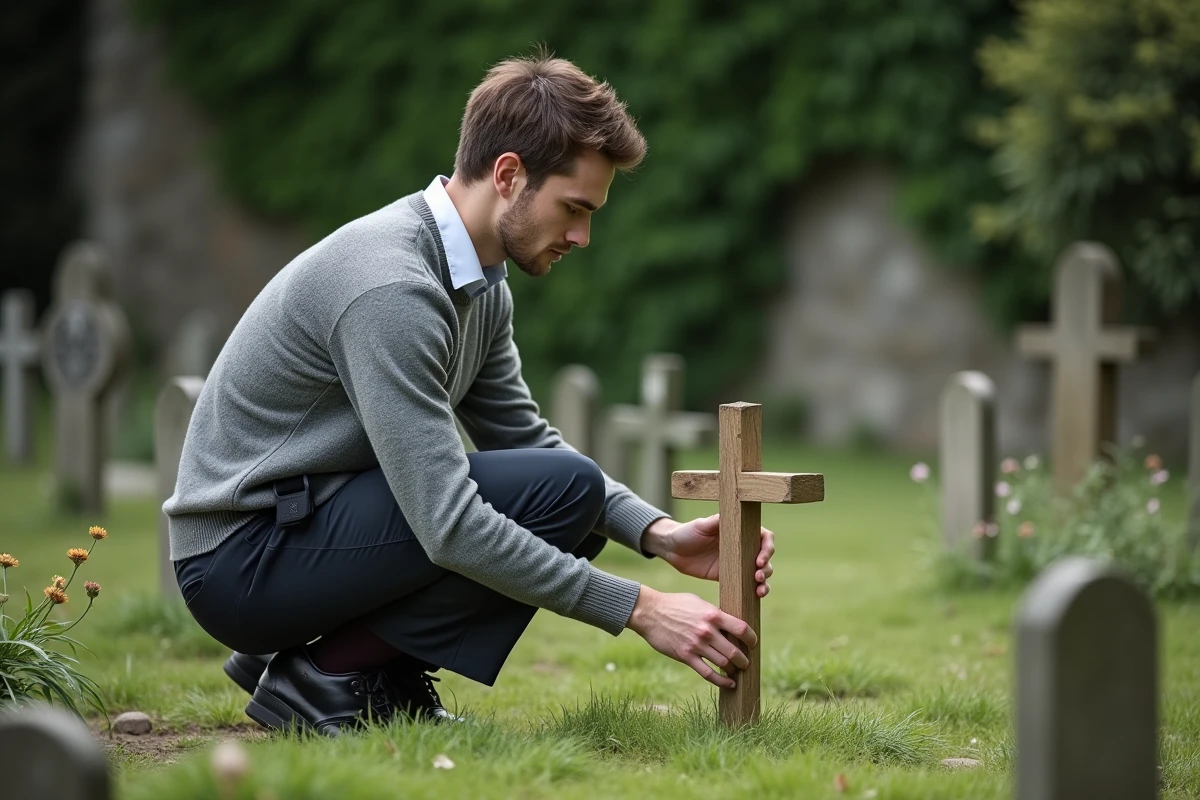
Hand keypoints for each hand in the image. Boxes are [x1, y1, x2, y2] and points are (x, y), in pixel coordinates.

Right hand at [626, 586, 757, 688]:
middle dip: (744, 660)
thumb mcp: (698, 602)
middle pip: (735, 651)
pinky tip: (729, 684)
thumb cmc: (675, 604)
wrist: (650, 612)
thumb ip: (714, 613)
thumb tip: (730, 624)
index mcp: (713, 615)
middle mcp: (707, 631)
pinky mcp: (686, 656)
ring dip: (733, 670)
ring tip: (736, 671)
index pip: (742, 629)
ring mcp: (696, 645)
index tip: (753, 643)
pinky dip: (721, 682)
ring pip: (724, 664)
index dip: (751, 638)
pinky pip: (708, 674)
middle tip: (746, 662)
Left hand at [643, 515, 774, 597]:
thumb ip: (716, 522)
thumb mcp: (701, 525)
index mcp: (740, 531)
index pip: (764, 537)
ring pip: (761, 572)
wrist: (673, 549)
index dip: (767, 548)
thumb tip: (731, 516)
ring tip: (759, 589)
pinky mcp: (731, 577)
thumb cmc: (687, 532)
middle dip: (767, 567)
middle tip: (757, 576)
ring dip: (765, 580)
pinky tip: (755, 596)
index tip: (759, 560)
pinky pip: (748, 584)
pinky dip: (755, 590)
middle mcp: (743, 546)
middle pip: (766, 556)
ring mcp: (738, 562)